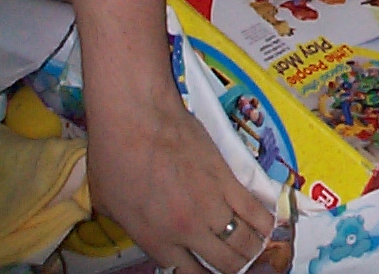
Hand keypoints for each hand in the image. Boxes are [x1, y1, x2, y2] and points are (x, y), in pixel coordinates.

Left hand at [88, 95, 273, 273]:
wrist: (137, 119)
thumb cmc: (115, 155)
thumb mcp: (110, 205)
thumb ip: (135, 226)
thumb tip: (147, 228)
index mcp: (155, 240)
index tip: (209, 271)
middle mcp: (187, 230)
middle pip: (226, 263)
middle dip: (234, 267)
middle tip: (237, 262)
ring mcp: (211, 205)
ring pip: (245, 241)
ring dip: (253, 248)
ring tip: (255, 247)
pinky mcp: (228, 179)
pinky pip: (255, 211)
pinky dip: (265, 223)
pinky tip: (268, 227)